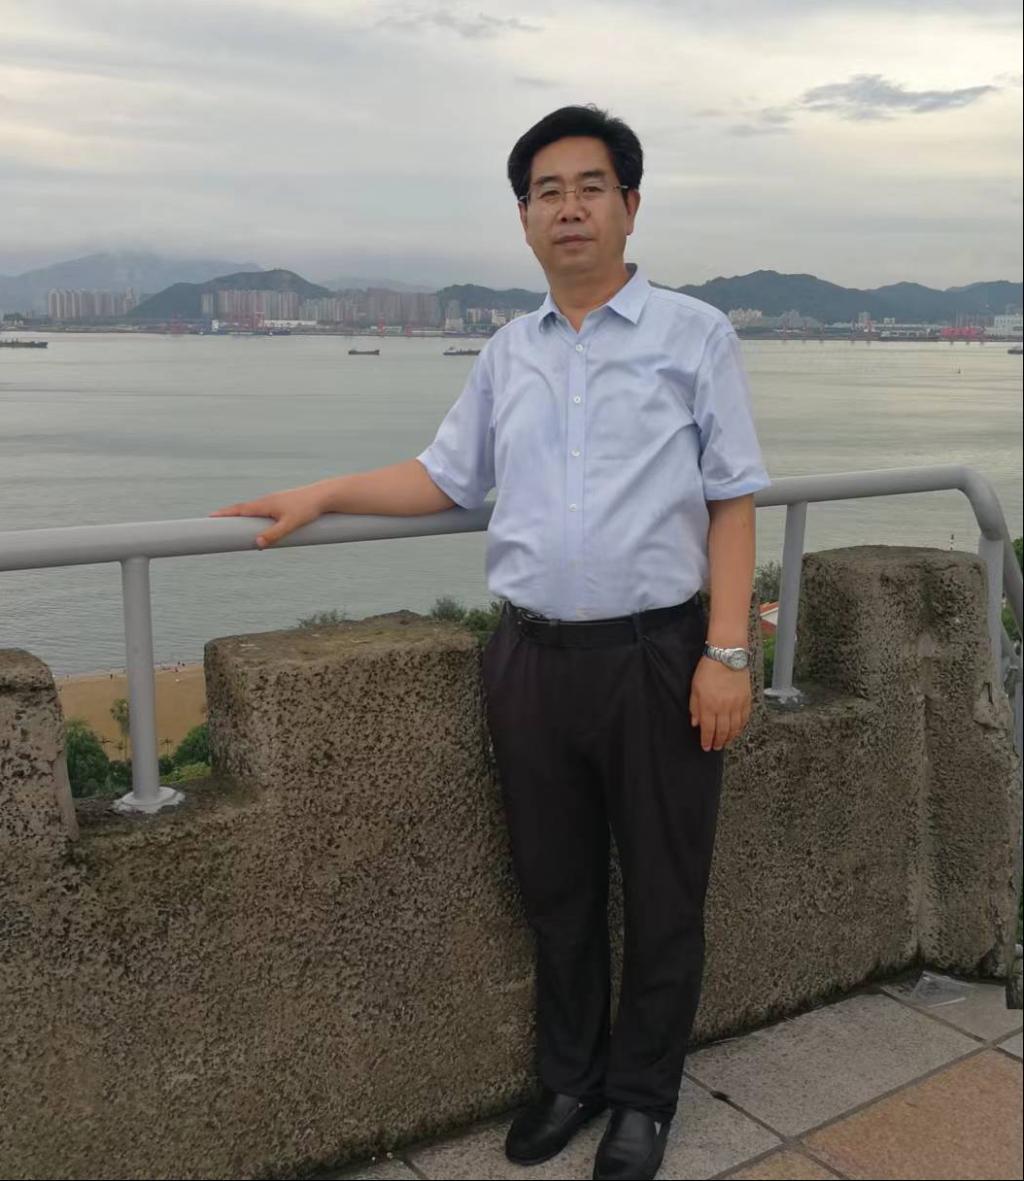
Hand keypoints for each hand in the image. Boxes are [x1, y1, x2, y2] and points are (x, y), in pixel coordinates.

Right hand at [208, 485, 324, 548]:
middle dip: (228, 515)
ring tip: (228, 524)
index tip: (209, 517)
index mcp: (264, 504)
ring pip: (252, 510)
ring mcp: (273, 502)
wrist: (323, 496)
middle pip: (242, 509)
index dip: (224, 514)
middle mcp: (266, 501)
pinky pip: (261, 511)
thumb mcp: (290, 524)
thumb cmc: (307, 509)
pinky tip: (254, 523)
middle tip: (213, 521)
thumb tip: (257, 544)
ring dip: (239, 515)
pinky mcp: (281, 505)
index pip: (239, 510)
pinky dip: (252, 516)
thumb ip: (274, 534)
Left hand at [689, 656, 751, 751]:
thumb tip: (695, 723)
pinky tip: (737, 731)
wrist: (727, 656)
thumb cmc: (708, 670)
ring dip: (730, 738)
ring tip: (725, 742)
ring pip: (734, 728)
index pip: (708, 729)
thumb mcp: (694, 688)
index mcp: (709, 706)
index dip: (706, 740)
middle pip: (722, 731)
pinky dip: (740, 728)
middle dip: (718, 742)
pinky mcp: (746, 700)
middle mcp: (723, 708)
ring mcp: (736, 705)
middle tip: (716, 747)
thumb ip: (694, 707)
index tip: (706, 747)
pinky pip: (744, 719)